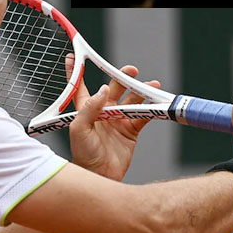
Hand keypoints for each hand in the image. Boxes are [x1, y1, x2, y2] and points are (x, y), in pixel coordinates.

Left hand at [66, 54, 160, 179]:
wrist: (100, 175)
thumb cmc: (83, 154)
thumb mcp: (79, 130)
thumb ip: (89, 109)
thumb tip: (102, 89)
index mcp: (86, 109)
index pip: (80, 86)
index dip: (77, 71)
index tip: (74, 56)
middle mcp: (102, 112)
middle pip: (113, 88)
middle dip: (122, 77)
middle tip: (131, 70)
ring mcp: (117, 120)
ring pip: (131, 100)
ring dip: (141, 92)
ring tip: (151, 85)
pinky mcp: (131, 130)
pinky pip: (143, 115)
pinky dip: (151, 108)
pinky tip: (157, 103)